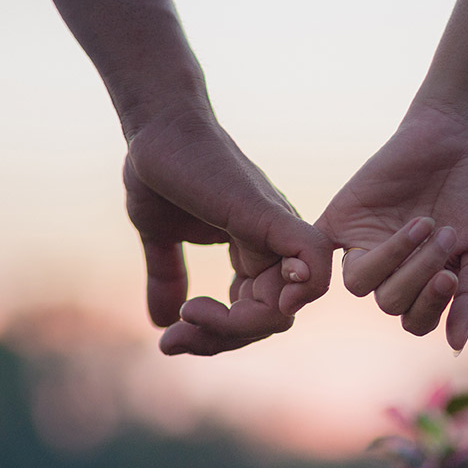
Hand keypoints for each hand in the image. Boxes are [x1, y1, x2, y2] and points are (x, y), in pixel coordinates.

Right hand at [124, 111, 331, 354]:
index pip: (256, 316)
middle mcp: (273, 246)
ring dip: (234, 327)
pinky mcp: (270, 214)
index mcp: (253, 252)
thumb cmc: (159, 171)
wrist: (155, 126)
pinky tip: (243, 304)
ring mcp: (275, 231)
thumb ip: (167, 278)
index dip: (217, 337)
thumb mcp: (160, 237)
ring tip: (187, 316)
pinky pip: (312, 258)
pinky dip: (299, 288)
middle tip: (175, 340)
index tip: (171, 339)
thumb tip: (161, 322)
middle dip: (221, 339)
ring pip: (286, 306)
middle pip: (272, 320)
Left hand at [316, 104, 467, 350]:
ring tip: (423, 224)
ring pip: (359, 284)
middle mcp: (394, 269)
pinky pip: (317, 250)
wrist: (460, 134)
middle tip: (444, 236)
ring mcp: (365, 245)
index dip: (430, 306)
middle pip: (389, 302)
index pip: (415, 320)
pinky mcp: (341, 219)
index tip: (451, 276)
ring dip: (394, 259)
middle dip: (418, 275)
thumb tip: (455, 346)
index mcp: (426, 282)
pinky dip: (311, 265)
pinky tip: (323, 270)